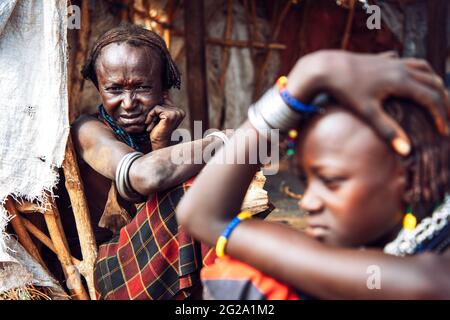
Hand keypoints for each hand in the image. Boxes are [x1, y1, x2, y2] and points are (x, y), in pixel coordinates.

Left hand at [145, 94, 185, 150]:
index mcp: (180, 112)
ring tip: (152, 125)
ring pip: (158, 106)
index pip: (165, 102)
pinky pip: (156, 109)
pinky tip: (151, 124)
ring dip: (152, 115)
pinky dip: (151, 116)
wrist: (158, 143)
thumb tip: (164, 91)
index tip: (157, 122)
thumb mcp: (160, 116)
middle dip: (154, 113)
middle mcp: (180, 112)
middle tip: (154, 124)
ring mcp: (176, 113)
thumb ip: (163, 105)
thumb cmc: (158, 131)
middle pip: (161, 103)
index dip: (158, 111)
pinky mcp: (170, 115)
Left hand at [287, 50, 449, 155]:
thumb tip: (407, 151)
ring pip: (423, 68)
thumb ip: (387, 130)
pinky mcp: (381, 59)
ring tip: (438, 97)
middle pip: (433, 82)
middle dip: (444, 100)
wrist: (325, 67)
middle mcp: (400, 68)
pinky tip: (413, 78)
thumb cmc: (345, 90)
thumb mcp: (366, 112)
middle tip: (448, 118)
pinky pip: (408, 62)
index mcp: (401, 81)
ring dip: (433, 83)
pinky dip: (417, 71)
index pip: (431, 98)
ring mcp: (391, 61)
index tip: (444, 132)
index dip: (441, 116)